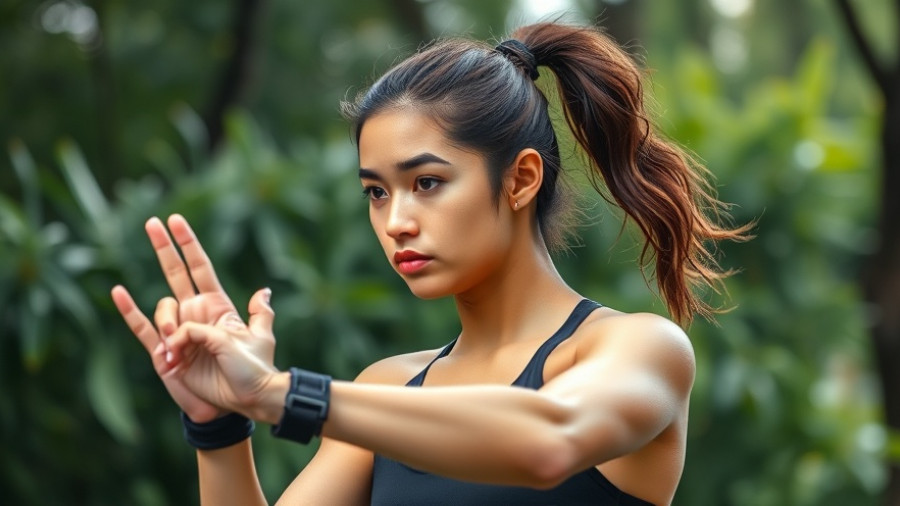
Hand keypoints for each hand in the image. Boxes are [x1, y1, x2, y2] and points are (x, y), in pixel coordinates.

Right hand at [111, 214, 275, 421]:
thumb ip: (261, 314)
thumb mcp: (262, 338)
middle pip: (175, 273)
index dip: (189, 245)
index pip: (200, 269)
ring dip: (170, 322)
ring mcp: (177, 332)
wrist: (239, 401)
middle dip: (164, 248)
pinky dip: (130, 310)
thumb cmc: (251, 371)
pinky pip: (142, 328)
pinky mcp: (164, 353)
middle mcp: (194, 314)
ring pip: (164, 308)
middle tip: (152, 222)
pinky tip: (119, 292)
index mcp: (217, 307)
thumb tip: (264, 290)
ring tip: (178, 347)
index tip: (177, 221)